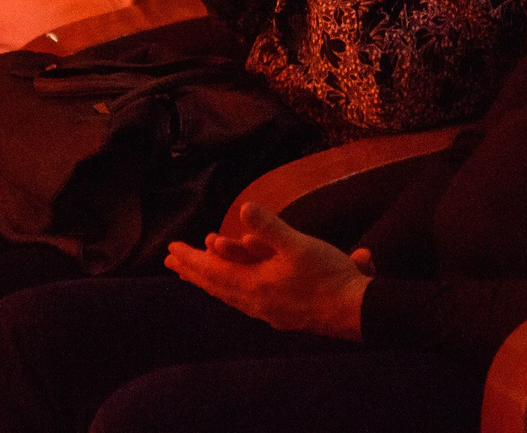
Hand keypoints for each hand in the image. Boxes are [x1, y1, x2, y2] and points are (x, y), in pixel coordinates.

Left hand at [165, 206, 371, 338]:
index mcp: (254, 285)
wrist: (355, 312)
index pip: (212, 272)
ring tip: (196, 275)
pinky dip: (230, 291)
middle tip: (172, 262)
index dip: (191, 259)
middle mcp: (255, 302)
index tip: (171, 251)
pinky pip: (244, 302)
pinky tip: (235, 292)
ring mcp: (267, 312)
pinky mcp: (280, 316)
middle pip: (216, 285)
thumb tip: (243, 210)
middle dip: (193, 271)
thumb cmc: (328, 276)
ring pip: (230, 295)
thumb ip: (269, 228)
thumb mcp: (299, 245)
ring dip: (210, 282)